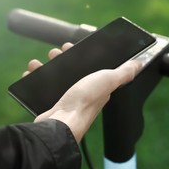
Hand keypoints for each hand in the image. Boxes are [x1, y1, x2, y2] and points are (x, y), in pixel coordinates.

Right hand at [24, 42, 142, 142]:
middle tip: (55, 51)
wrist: (61, 122)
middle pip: (73, 71)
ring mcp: (68, 99)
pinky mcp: (53, 104)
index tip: (72, 46)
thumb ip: (123, 73)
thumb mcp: (108, 80)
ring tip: (40, 61)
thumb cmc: (85, 102)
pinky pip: (43, 88)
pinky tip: (30, 73)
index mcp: (98, 87)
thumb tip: (138, 64)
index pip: (92, 67)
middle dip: (63, 58)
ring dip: (48, 67)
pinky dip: (36, 79)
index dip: (83, 55)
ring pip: (57, 78)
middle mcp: (84, 93)